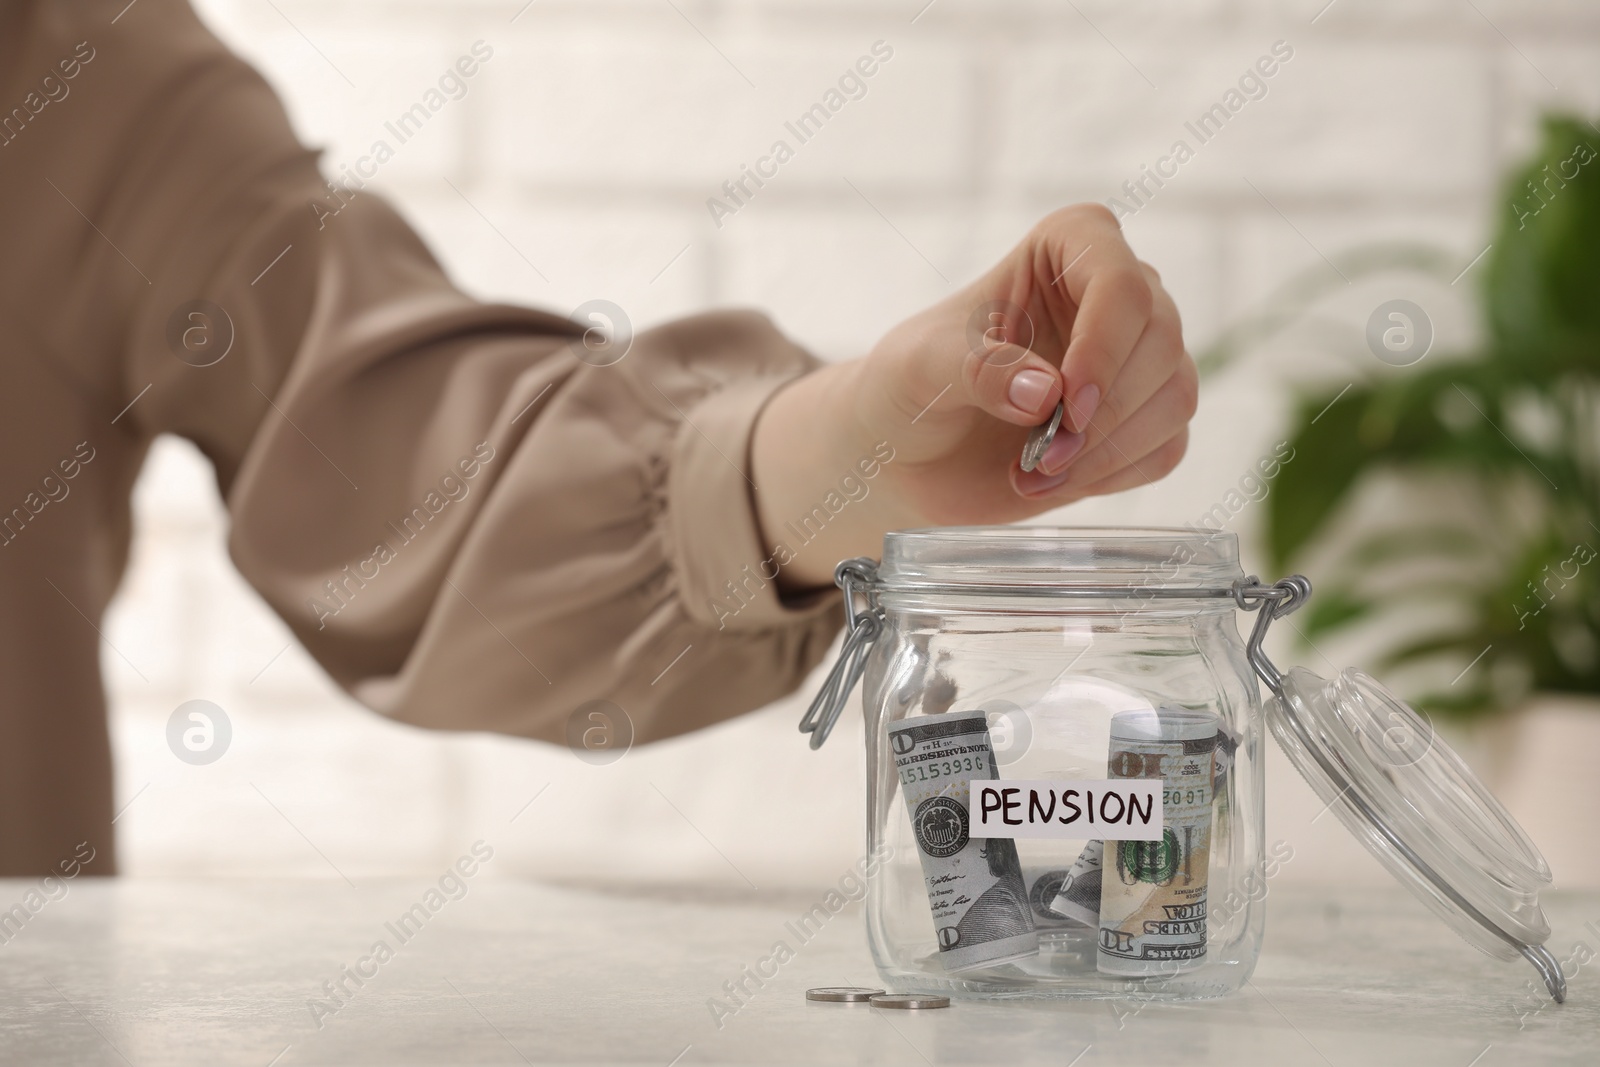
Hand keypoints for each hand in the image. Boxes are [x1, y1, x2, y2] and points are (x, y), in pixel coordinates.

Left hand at [752, 204, 1196, 588]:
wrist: (911, 451)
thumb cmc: (909, 385)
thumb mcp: (921, 367)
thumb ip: (978, 370)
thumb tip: (1046, 393)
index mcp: (1070, 245)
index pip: (1121, 283)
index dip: (1103, 347)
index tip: (1065, 404)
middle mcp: (1118, 292)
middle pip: (1160, 341)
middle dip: (1103, 414)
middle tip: (1040, 456)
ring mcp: (1136, 356)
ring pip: (1174, 396)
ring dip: (1107, 451)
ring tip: (1036, 472)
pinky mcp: (1141, 418)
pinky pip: (1167, 446)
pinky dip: (1115, 475)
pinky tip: (1055, 481)